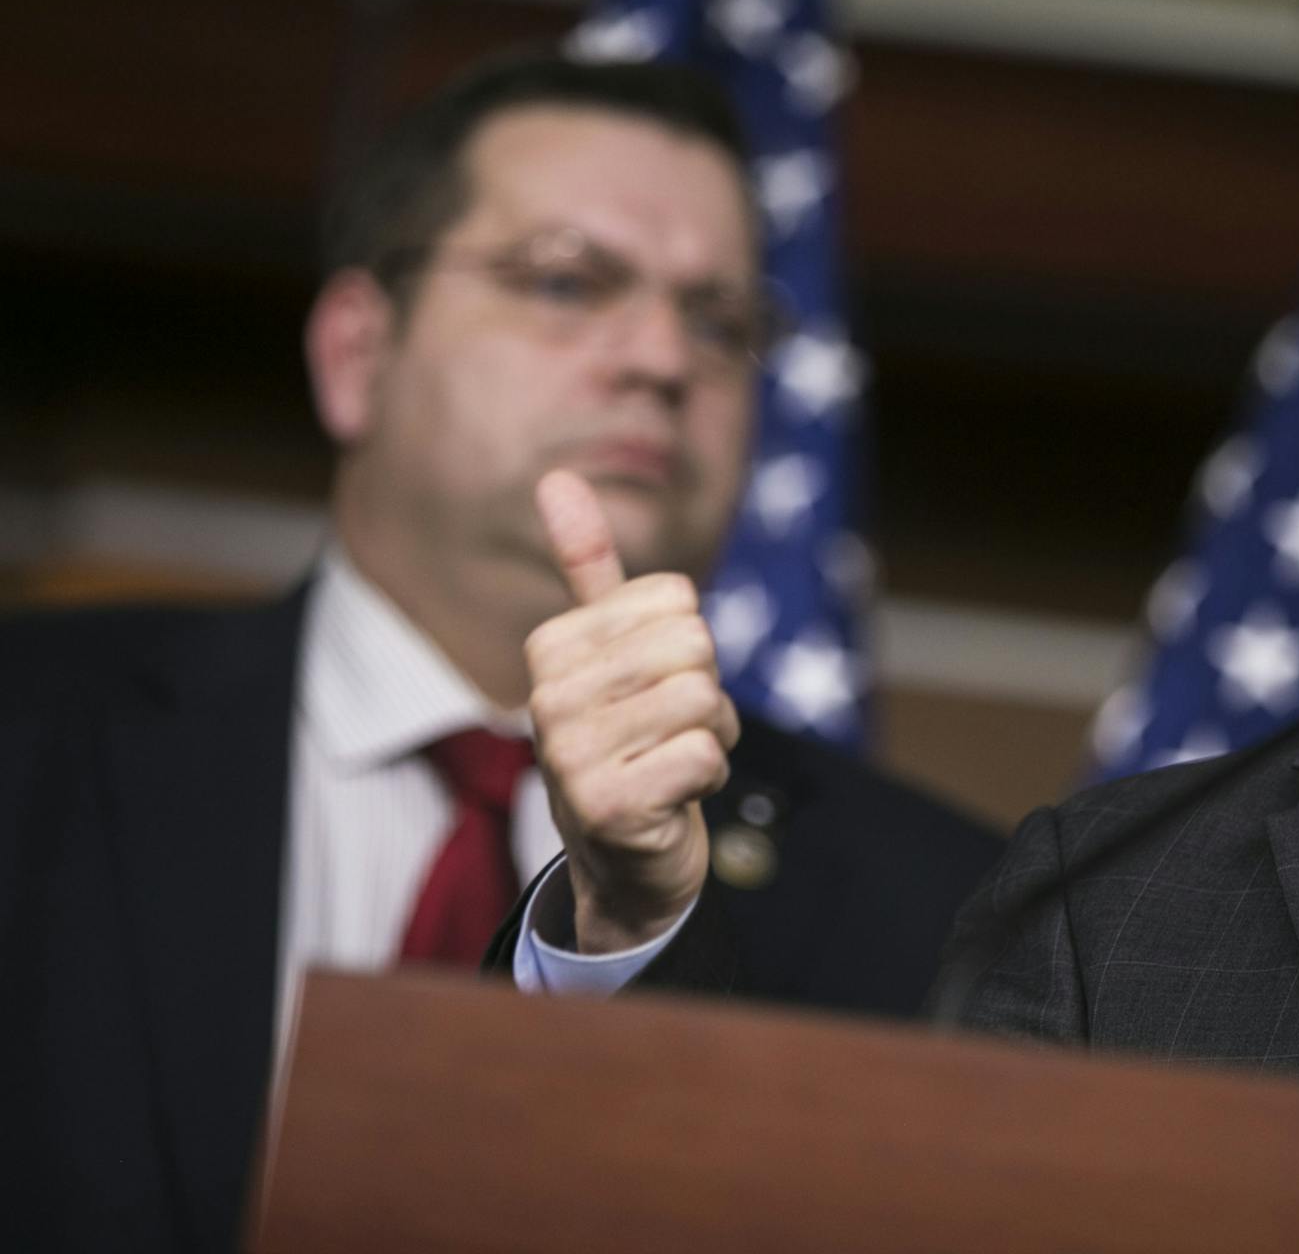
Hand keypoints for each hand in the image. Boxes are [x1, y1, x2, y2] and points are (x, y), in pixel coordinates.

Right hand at [526, 469, 738, 952]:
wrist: (622, 858)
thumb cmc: (628, 739)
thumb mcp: (610, 648)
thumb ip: (588, 566)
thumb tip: (555, 477)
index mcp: (551, 647)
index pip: (678, 601)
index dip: (690, 648)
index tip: (654, 689)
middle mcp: (548, 697)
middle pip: (695, 647)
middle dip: (707, 694)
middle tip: (671, 731)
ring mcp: (571, 755)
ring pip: (703, 700)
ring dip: (712, 738)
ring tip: (671, 763)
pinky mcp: (607, 807)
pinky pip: (706, 755)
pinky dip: (710, 778)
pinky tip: (672, 799)